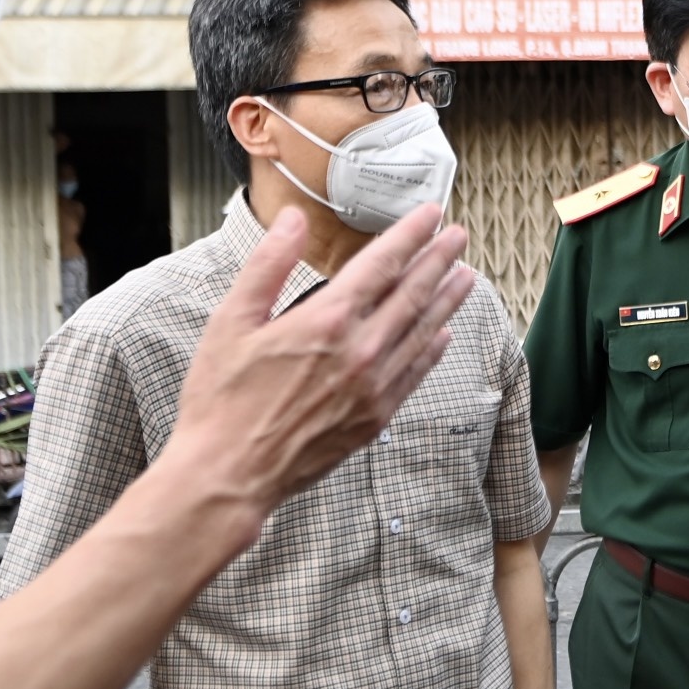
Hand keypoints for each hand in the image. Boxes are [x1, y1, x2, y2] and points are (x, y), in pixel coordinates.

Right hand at [163, 203, 475, 540]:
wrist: (230, 473)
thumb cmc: (222, 400)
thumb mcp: (232, 320)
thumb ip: (268, 264)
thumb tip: (292, 220)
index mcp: (325, 321)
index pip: (381, 264)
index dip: (410, 235)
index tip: (430, 216)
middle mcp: (359, 351)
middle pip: (412, 294)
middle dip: (439, 260)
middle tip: (458, 237)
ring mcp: (372, 387)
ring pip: (422, 332)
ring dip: (447, 300)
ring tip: (466, 276)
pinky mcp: (374, 418)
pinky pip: (415, 374)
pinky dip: (432, 349)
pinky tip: (443, 334)